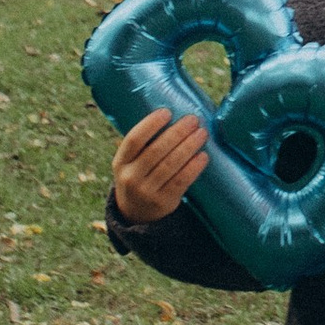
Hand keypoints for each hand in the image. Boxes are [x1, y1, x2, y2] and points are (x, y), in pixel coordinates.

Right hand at [111, 105, 209, 226]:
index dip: (150, 125)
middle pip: (156, 151)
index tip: (167, 112)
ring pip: (170, 165)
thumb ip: (145, 144)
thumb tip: (176, 114)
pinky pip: (181, 181)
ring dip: (189, 147)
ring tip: (202, 133)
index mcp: (121, 162)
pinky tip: (204, 156)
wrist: (136, 212)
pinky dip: (193, 168)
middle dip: (177, 133)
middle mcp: (130, 177)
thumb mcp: (131, 162)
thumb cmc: (139, 175)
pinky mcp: (163, 202)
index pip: (133, 140)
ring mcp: (146, 192)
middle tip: (193, 120)